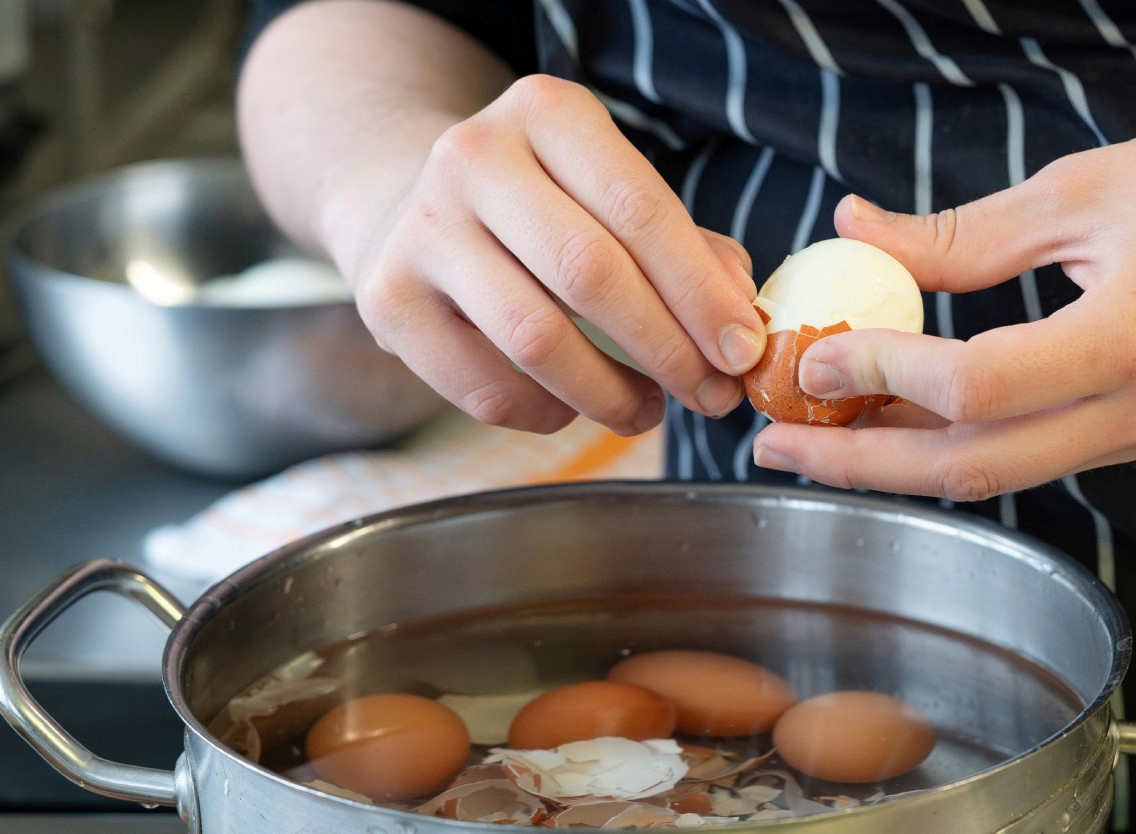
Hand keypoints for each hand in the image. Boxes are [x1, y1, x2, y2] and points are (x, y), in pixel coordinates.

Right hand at [328, 75, 764, 434]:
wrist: (411, 201)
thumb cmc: (548, 207)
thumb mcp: (618, 196)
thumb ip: (691, 250)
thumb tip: (741, 322)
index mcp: (549, 112)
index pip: (641, 211)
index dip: (700, 293)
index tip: (742, 353)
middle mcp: (474, 156)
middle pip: (591, 273)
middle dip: (668, 350)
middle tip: (711, 395)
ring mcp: (422, 227)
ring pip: (536, 338)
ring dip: (610, 394)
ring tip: (648, 411)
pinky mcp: (387, 299)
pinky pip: (482, 386)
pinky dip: (543, 413)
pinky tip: (571, 410)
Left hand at [751, 119, 1135, 499]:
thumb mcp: (1083, 188)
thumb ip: (962, 233)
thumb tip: (853, 234)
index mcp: (1128, 343)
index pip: (972, 389)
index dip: (878, 377)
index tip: (810, 353)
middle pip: (971, 468)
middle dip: (860, 465)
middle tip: (774, 445)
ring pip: (998, 475)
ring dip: (900, 462)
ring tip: (818, 435)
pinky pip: (1032, 457)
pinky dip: (956, 444)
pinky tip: (899, 417)